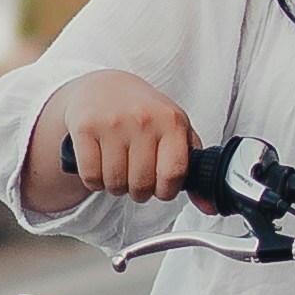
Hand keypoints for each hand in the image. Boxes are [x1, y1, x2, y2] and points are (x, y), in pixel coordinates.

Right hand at [39, 73, 196, 207]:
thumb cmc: (146, 114)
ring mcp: (112, 122)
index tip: (160, 187)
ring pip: (115, 184)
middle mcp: (143, 119)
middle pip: (141, 185)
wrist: (106, 87)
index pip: (173, 174)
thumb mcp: (176, 132)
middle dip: (139, 190)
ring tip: (119, 169)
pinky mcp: (85, 127)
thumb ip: (193, 168)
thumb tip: (208, 206)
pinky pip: (91, 177)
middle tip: (136, 176)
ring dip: (116, 186)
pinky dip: (94, 181)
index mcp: (171, 121)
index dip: (166, 190)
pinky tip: (100, 165)